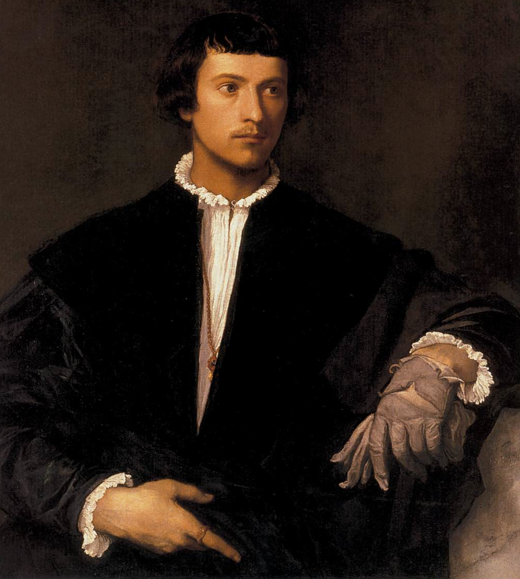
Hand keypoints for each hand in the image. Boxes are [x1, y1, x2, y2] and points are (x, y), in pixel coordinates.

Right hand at [93, 478, 240, 561]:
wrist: (118, 513)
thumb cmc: (146, 497)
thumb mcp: (171, 488)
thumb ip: (193, 493)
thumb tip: (209, 498)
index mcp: (185, 524)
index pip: (210, 540)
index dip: (225, 548)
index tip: (237, 556)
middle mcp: (178, 540)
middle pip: (200, 544)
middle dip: (207, 539)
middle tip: (210, 529)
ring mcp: (167, 547)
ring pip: (187, 545)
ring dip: (192, 538)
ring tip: (184, 521)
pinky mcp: (158, 550)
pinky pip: (175, 546)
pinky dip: (178, 539)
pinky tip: (169, 525)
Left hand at [331, 356, 475, 490]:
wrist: (428, 369)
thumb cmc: (409, 388)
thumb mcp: (390, 403)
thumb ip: (388, 425)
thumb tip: (389, 452)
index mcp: (382, 414)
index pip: (376, 446)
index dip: (379, 467)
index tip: (383, 483)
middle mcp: (396, 417)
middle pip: (400, 452)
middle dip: (410, 468)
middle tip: (418, 474)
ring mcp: (415, 418)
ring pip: (418, 451)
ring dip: (426, 461)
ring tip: (431, 463)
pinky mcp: (432, 418)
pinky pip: (434, 445)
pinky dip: (438, 455)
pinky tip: (441, 458)